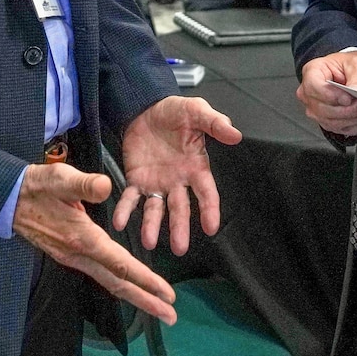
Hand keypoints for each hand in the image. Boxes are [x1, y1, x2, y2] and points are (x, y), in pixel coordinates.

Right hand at [13, 162, 178, 323]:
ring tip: (158, 308)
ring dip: (136, 296)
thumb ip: (84, 184)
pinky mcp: (70, 256)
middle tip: (171, 317)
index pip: (120, 265)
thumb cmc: (37, 187)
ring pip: (110, 282)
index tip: (167, 294)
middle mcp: (80, 255)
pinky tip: (130, 287)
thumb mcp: (60, 178)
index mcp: (83, 239)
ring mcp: (74, 259)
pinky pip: (101, 275)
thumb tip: (106, 186)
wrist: (8, 201)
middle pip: (118, 283)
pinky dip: (121, 284)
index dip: (145, 280)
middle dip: (146, 300)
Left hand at [114, 96, 241, 254]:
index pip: (206, 193)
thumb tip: (236, 135)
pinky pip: (131, 198)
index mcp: (196, 167)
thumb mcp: (197, 111)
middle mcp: (178, 181)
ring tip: (149, 242)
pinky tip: (120, 222)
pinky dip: (126, 210)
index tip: (211, 228)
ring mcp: (157, 183)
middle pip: (180, 208)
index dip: (210, 210)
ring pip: (156, 209)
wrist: (147, 107)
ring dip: (152, 226)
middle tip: (179, 248)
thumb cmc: (176, 111)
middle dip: (180, 228)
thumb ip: (215, 123)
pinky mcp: (137, 179)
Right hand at [296, 50, 356, 136]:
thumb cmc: (352, 65)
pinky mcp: (330, 122)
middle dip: (348, 110)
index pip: (313, 87)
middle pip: (324, 109)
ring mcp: (318, 110)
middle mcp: (310, 94)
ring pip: (334, 123)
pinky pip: (345, 129)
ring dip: (356, 119)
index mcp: (313, 73)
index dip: (330, 95)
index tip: (348, 97)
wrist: (355, 74)